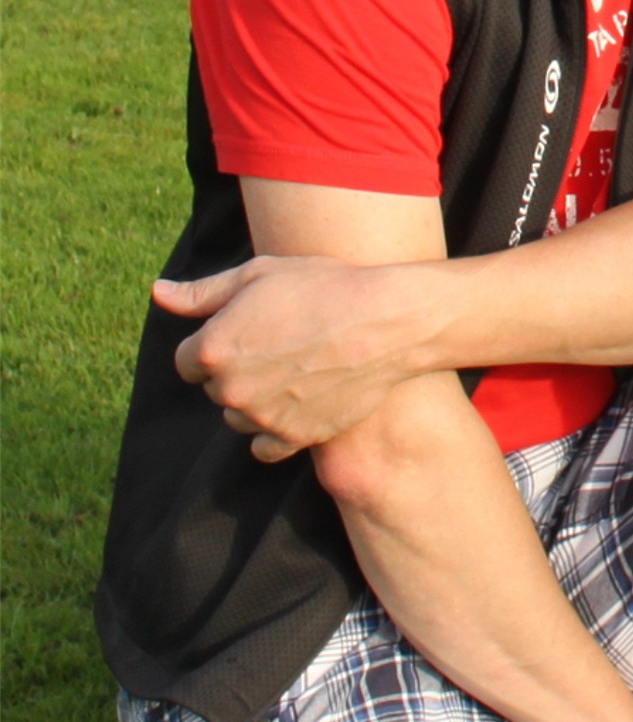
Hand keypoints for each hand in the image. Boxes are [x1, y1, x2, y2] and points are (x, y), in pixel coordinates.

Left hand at [156, 254, 431, 455]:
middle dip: (237, 369)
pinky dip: (275, 430)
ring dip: (255, 400)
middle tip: (280, 342)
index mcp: (213, 348)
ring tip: (295, 368)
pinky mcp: (292, 439)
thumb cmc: (322, 287)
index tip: (251, 329)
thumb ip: (202, 293)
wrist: (384, 321)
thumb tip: (158, 293)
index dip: (217, 341)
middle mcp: (229, 389)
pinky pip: (263, 447)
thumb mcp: (258, 274)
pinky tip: (299, 400)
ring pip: (238, 417)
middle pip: (214, 389)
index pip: (188, 361)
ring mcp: (261, 418)